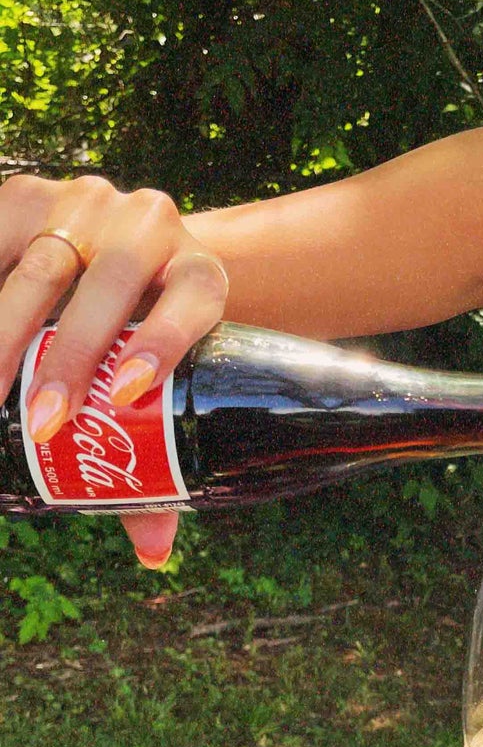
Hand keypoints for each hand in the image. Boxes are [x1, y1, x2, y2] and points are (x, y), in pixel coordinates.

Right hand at [0, 173, 229, 565]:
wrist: (126, 251)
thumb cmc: (150, 335)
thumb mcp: (167, 378)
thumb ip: (160, 450)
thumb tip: (153, 551)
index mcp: (201, 272)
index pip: (194, 298)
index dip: (166, 342)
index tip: (128, 393)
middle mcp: (151, 225)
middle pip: (110, 285)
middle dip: (70, 357)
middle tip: (43, 424)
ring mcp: (86, 203)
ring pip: (42, 266)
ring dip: (7, 332)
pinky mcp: (27, 195)